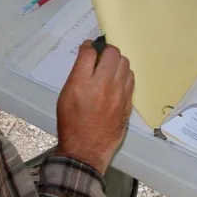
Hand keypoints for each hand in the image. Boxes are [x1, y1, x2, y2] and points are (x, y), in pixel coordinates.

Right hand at [55, 40, 133, 174]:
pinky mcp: (128, 102)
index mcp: (81, 84)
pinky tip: (117, 81)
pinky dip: (124, 74)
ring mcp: (118, 94)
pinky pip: (131, 78)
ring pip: (125, 63)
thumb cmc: (71, 123)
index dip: (89, 46)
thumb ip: (78, 74)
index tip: (89, 48)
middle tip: (101, 56)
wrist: (85, 150)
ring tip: (110, 69)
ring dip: (116, 61)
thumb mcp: (65, 96)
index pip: (90, 52)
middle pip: (112, 53)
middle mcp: (102, 86)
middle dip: (106, 50)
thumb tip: (89, 56)